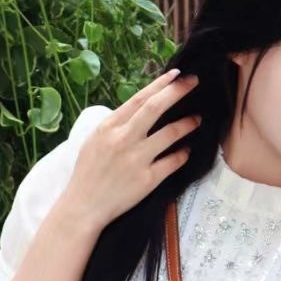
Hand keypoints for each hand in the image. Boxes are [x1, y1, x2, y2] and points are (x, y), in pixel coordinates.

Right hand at [62, 68, 202, 230]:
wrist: (83, 206)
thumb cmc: (88, 173)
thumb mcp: (94, 141)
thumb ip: (116, 125)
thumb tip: (138, 109)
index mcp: (109, 126)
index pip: (139, 98)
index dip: (160, 84)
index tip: (176, 74)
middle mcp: (123, 139)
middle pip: (156, 108)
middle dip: (177, 91)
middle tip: (194, 82)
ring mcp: (136, 159)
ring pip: (170, 134)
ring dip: (187, 124)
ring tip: (197, 120)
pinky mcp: (147, 180)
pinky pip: (172, 161)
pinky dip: (183, 154)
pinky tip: (187, 150)